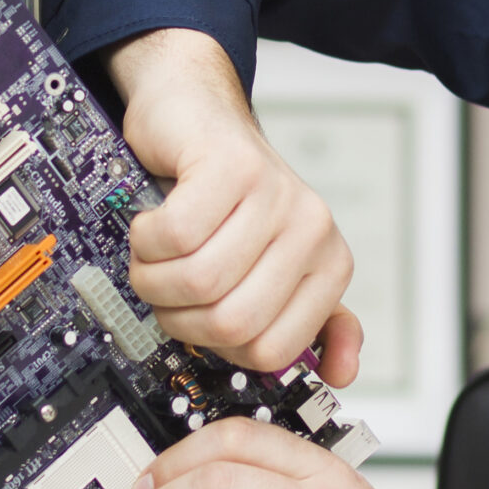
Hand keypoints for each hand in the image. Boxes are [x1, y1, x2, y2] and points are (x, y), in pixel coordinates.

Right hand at [107, 28, 361, 383]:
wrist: (193, 116)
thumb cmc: (226, 197)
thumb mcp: (275, 263)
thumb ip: (309, 318)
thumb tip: (342, 373)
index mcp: (329, 266)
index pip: (270, 351)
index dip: (218, 344)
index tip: (203, 315)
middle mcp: (312, 229)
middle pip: (232, 322)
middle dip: (180, 315)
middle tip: (169, 285)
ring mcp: (275, 193)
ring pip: (199, 281)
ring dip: (155, 277)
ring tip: (157, 253)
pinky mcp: (232, 165)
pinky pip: (174, 236)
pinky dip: (146, 239)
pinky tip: (152, 222)